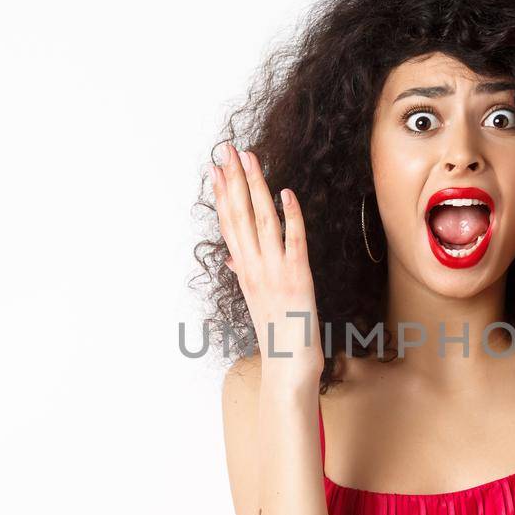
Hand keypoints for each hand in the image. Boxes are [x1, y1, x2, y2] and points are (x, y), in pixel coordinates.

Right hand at [210, 142, 323, 391]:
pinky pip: (294, 241)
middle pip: (240, 216)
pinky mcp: (298, 278)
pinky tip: (287, 193)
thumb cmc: (276, 334)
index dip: (222, 193)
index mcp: (244, 271)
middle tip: (228, 149)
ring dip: (256, 188)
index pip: (229, 223)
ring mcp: (274, 271)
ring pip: (262, 222)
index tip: (216, 167)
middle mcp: (254, 267)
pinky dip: (291, 217)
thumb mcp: (254, 301)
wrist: (288, 365)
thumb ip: (244, 274)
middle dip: (234, 180)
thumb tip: (232, 258)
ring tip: (251, 160)